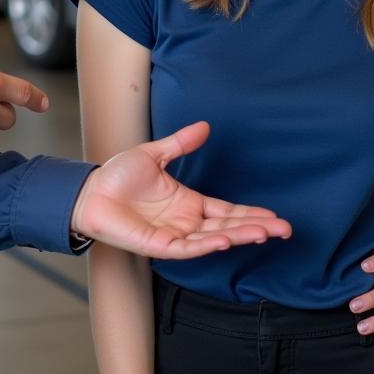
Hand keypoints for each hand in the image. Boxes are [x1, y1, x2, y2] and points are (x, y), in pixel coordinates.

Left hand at [70, 121, 291, 257]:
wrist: (89, 191)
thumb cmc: (117, 176)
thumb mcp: (154, 154)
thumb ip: (181, 143)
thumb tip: (205, 126)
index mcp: (187, 202)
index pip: (227, 211)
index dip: (250, 214)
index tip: (275, 217)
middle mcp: (185, 221)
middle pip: (228, 226)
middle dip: (256, 228)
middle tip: (284, 229)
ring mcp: (174, 235)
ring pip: (214, 238)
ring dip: (239, 236)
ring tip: (266, 233)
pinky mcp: (159, 245)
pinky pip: (188, 248)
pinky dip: (207, 244)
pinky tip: (225, 239)